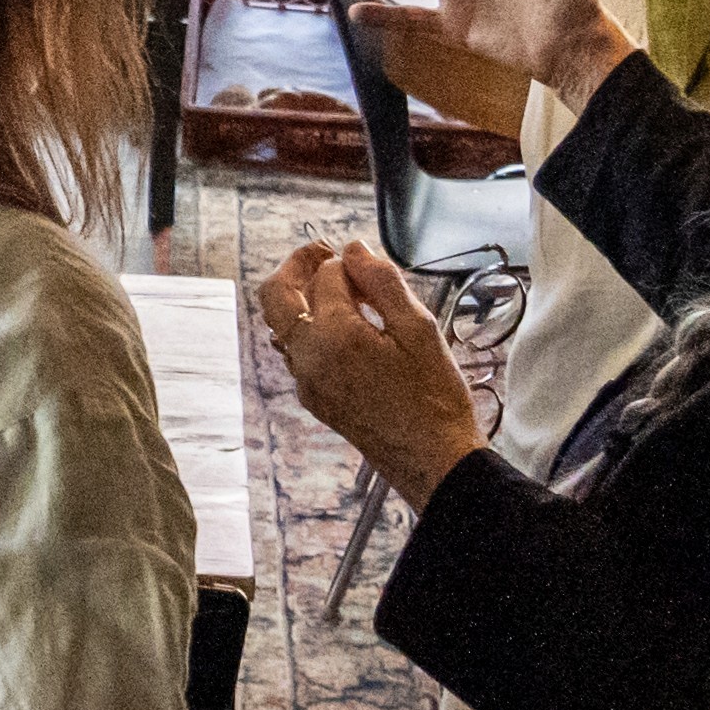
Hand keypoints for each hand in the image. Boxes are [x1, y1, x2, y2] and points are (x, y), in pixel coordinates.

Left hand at [258, 241, 487, 507]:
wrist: (433, 460)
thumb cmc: (435, 398)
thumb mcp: (419, 328)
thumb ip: (382, 281)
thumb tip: (352, 249)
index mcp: (333, 336)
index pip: (325, 275)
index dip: (349, 261)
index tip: (371, 265)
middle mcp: (307, 358)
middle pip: (275, 295)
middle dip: (297, 266)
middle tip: (327, 255)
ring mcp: (305, 381)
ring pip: (282, 324)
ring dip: (304, 298)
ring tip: (347, 295)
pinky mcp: (312, 398)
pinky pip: (296, 351)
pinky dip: (311, 329)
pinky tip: (348, 329)